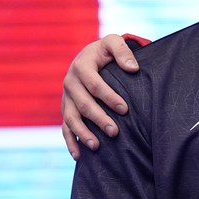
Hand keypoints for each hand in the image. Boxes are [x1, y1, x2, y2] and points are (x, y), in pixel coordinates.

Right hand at [61, 34, 138, 159]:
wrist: (90, 57)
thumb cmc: (106, 52)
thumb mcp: (114, 42)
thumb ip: (123, 51)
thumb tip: (133, 68)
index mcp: (81, 67)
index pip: (94, 85)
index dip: (109, 97)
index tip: (125, 109)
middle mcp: (70, 83)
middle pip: (83, 104)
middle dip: (99, 119)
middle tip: (115, 132)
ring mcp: (66, 98)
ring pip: (71, 119)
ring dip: (83, 133)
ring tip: (97, 147)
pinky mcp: (66, 109)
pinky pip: (65, 127)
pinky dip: (70, 142)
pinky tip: (79, 156)